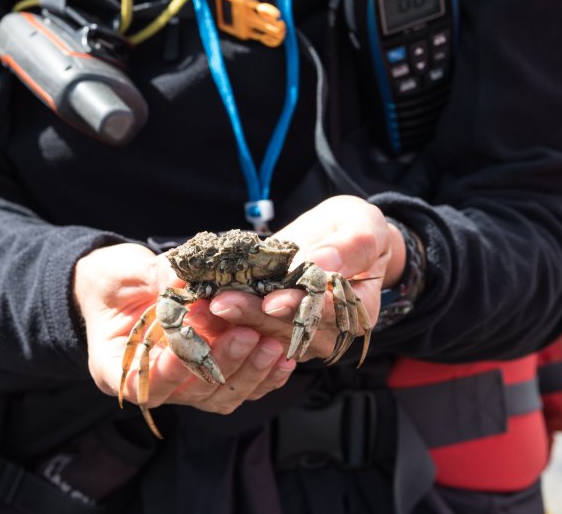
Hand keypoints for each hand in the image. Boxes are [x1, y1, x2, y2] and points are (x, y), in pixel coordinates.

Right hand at [73, 243, 295, 415]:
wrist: (124, 284)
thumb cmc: (114, 280)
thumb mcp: (125, 274)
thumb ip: (153, 278)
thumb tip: (183, 276)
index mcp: (116, 367)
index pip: (144, 384)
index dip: (169, 372)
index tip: (191, 347)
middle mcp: (154, 385)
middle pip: (190, 393)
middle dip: (223, 365)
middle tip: (247, 335)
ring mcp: (184, 386)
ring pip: (220, 396)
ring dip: (249, 372)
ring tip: (274, 344)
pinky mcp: (211, 376)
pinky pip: (240, 386)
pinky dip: (263, 375)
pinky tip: (285, 356)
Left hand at [210, 195, 406, 361]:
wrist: (338, 235)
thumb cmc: (355, 229)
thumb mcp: (362, 227)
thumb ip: (348, 248)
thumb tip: (322, 262)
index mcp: (357, 311)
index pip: (326, 313)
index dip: (298, 307)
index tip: (273, 301)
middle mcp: (327, 331)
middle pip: (288, 329)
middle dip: (253, 316)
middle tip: (222, 303)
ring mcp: (298, 334)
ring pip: (263, 333)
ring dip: (231, 322)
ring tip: (202, 306)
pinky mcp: (271, 327)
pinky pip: (247, 328)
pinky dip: (223, 320)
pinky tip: (199, 307)